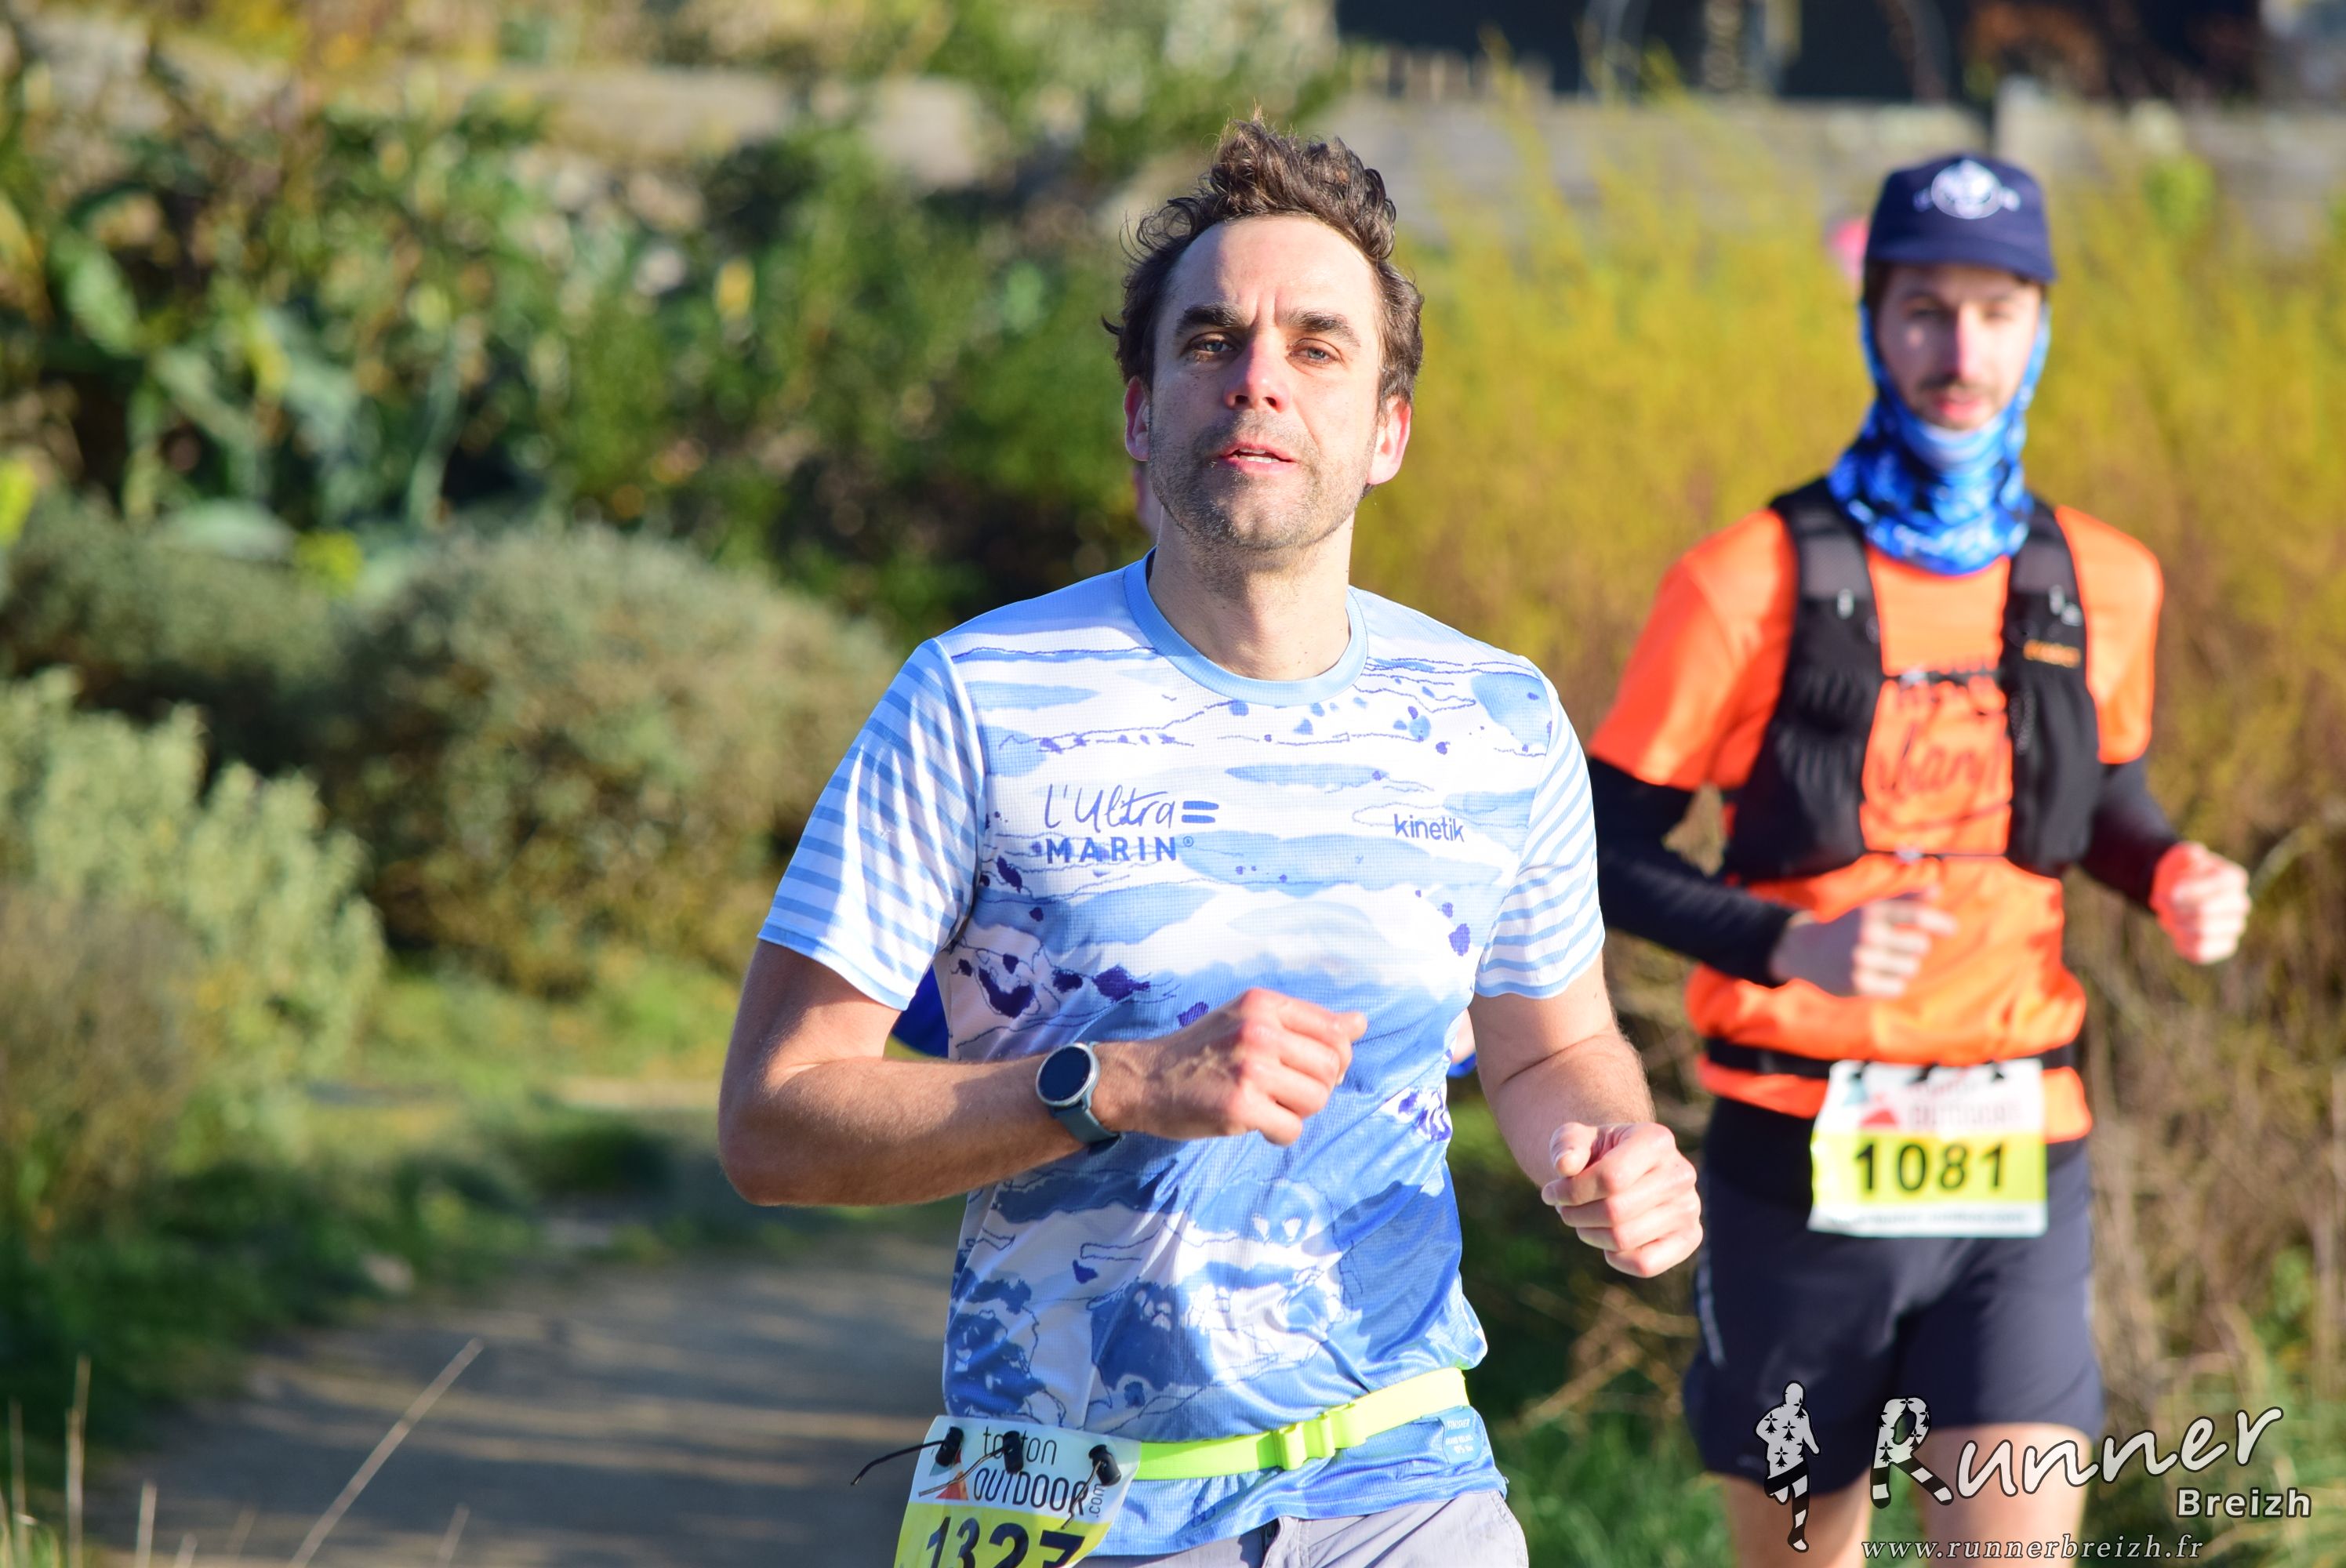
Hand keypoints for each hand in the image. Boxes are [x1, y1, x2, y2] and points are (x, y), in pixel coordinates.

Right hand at [1096, 988, 1364, 1146]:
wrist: (1145, 1079)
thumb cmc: (1200, 1051)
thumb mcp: (1248, 1020)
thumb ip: (1302, 1022)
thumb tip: (1360, 1023)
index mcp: (1264, 1004)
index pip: (1335, 1030)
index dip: (1336, 1058)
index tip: (1312, 1070)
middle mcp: (1259, 1030)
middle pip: (1331, 1067)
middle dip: (1317, 1088)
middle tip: (1286, 1094)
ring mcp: (1250, 1068)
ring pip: (1316, 1099)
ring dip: (1298, 1111)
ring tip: (1269, 1107)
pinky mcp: (1240, 1105)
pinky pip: (1291, 1128)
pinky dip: (1280, 1134)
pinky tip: (1259, 1126)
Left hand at [1541, 1121, 1701, 1277]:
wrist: (1623, 1168)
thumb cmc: (1597, 1153)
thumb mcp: (1576, 1138)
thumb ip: (1566, 1145)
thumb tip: (1564, 1165)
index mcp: (1657, 1140)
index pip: (1610, 1178)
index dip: (1571, 1192)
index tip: (1551, 1193)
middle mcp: (1681, 1174)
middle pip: (1616, 1212)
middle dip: (1576, 1214)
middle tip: (1563, 1209)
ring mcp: (1690, 1208)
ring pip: (1625, 1239)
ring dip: (1589, 1234)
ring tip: (1582, 1220)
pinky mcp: (1690, 1237)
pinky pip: (1645, 1264)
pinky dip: (1615, 1257)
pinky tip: (1606, 1240)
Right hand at [1767, 895, 1958, 997]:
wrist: (1805, 951)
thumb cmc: (1849, 927)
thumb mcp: (1872, 909)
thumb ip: (1906, 899)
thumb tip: (1938, 888)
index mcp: (1872, 912)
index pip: (1917, 915)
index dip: (1940, 922)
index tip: (1951, 928)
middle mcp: (1867, 934)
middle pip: (1920, 945)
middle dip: (1915, 947)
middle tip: (1898, 946)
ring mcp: (1862, 960)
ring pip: (1910, 968)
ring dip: (1903, 966)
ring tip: (1882, 961)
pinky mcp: (1858, 983)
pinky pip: (1896, 987)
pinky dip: (1891, 983)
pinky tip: (1874, 975)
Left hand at [2152, 842, 2249, 963]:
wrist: (2175, 892)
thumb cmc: (2178, 873)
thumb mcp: (2177, 857)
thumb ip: (2185, 853)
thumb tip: (2197, 853)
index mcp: (2234, 878)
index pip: (2213, 888)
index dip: (2183, 892)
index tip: (2163, 893)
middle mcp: (2240, 903)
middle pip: (2204, 913)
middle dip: (2174, 910)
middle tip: (2158, 904)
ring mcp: (2234, 926)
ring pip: (2203, 934)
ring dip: (2175, 927)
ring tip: (2166, 918)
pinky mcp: (2224, 945)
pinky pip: (2202, 953)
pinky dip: (2182, 944)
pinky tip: (2176, 933)